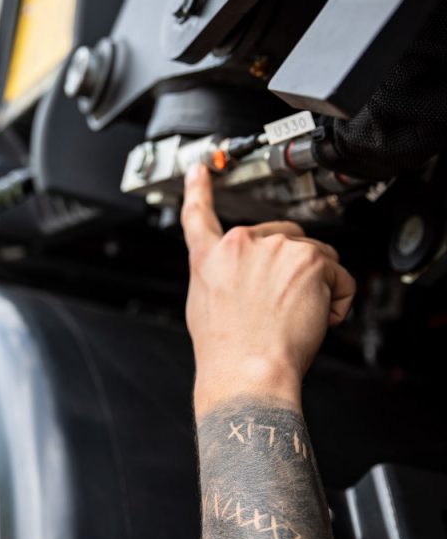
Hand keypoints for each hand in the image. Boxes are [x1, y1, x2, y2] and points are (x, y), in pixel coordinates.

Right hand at [181, 166, 354, 415]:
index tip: (201, 169)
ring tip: (295, 318)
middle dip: (292, 268)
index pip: (199, 215)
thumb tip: (242, 277)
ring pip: (315, 258)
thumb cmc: (226, 350)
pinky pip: (339, 277)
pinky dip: (337, 299)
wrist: (246, 369)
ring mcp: (276, 247)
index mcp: (210, 257)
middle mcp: (241, 243)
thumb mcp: (204, 306)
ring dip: (316, 286)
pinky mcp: (309, 258)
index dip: (199, 189)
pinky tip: (315, 318)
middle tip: (282, 306)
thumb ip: (221, 277)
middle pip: (283, 239)